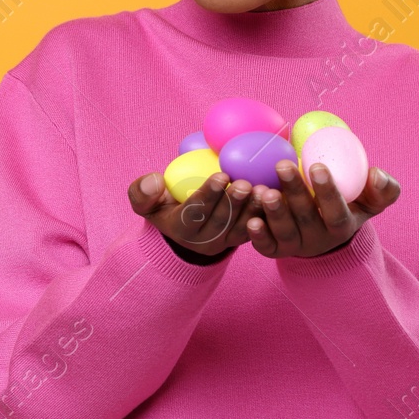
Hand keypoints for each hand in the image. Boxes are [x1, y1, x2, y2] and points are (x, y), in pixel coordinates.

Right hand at [127, 171, 268, 257]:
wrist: (184, 227)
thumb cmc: (165, 206)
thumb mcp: (144, 202)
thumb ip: (142, 192)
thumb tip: (156, 181)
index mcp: (180, 228)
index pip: (195, 213)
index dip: (208, 195)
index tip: (220, 175)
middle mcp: (203, 240)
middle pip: (221, 221)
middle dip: (234, 202)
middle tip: (245, 182)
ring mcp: (224, 242)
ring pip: (241, 228)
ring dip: (253, 209)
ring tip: (264, 190)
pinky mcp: (241, 240)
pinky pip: (255, 230)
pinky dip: (265, 215)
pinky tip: (276, 198)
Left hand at [249, 160, 400, 258]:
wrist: (324, 231)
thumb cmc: (349, 206)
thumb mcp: (371, 200)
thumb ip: (383, 189)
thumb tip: (377, 175)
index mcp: (342, 225)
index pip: (336, 211)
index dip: (328, 191)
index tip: (317, 166)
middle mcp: (318, 239)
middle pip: (306, 218)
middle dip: (295, 192)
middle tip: (282, 165)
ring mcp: (295, 246)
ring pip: (284, 232)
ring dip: (274, 212)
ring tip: (265, 191)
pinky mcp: (275, 250)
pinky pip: (266, 247)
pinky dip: (258, 236)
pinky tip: (251, 219)